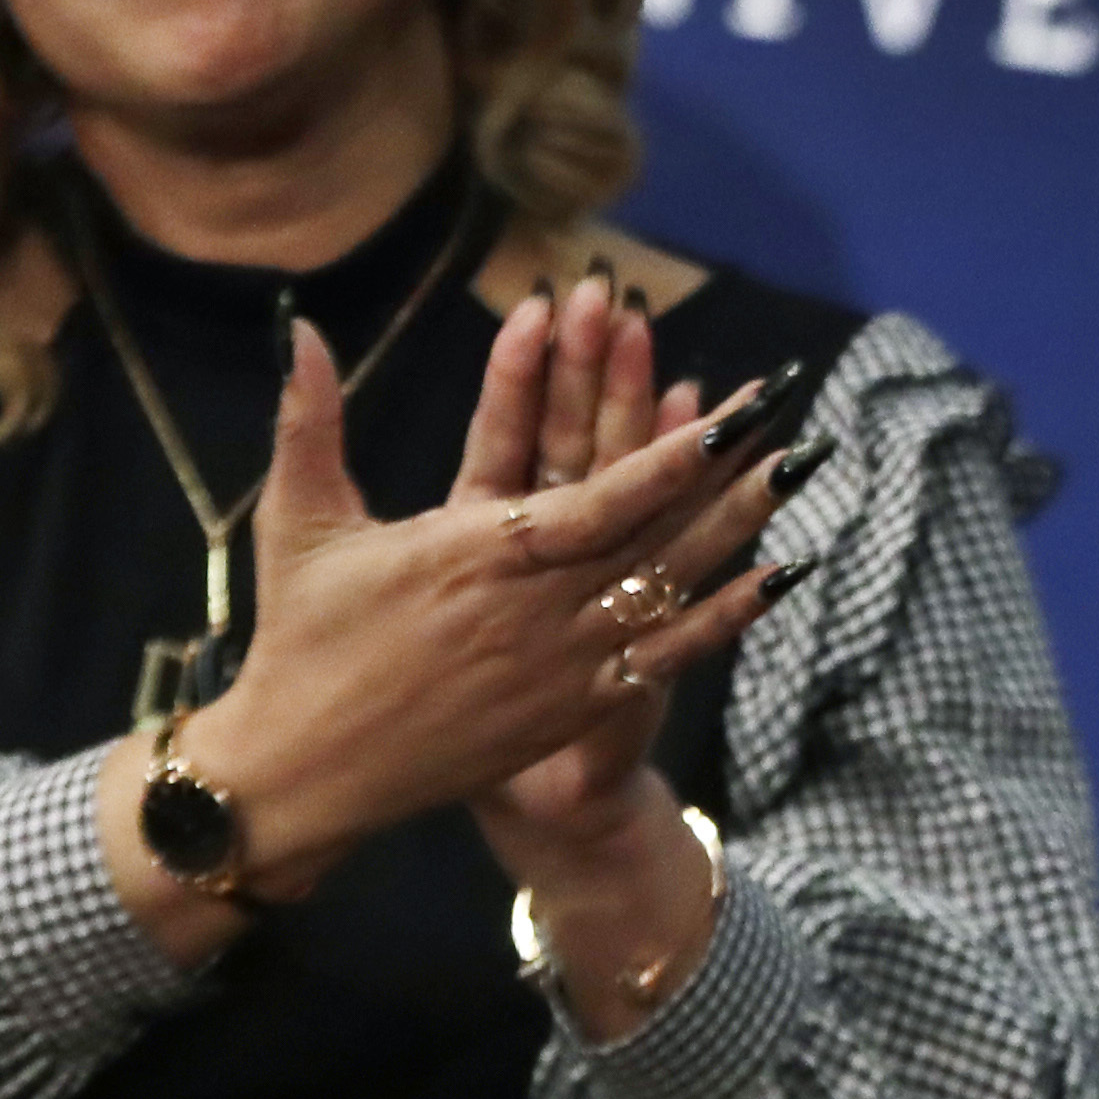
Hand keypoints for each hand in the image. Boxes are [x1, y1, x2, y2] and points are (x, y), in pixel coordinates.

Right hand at [181, 305, 788, 885]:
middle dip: (724, 473)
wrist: (305, 771)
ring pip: (668, 586)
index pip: (595, 499)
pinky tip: (777, 578)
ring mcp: (561, 661)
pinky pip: (663, 658)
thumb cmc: (300, 638)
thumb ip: (312, 420)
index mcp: (474, 551)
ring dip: (737, 528)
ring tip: (798, 475)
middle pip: (652, 534)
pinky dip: (722, 619)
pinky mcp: (569, 705)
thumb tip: (303, 327)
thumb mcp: (302, 521)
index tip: (726, 415)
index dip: (667, 458)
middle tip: (788, 420)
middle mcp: (533, 606)